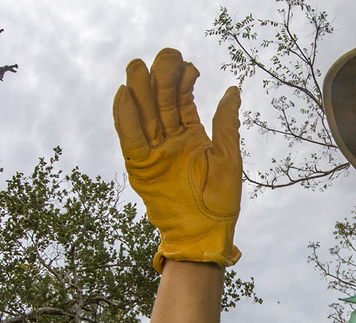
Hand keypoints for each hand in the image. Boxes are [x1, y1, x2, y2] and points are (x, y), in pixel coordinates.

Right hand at [113, 48, 241, 270]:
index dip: (183, 80)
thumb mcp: (228, 159)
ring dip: (141, 91)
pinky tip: (124, 95)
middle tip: (165, 56)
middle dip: (160, 78)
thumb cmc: (220, 201)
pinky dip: (125, 118)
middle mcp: (170, 140)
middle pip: (160, 102)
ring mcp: (155, 152)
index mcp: (191, 136)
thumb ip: (225, 125)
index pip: (182, 100)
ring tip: (139, 67)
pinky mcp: (141, 167)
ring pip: (144, 115)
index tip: (188, 64)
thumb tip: (232, 91)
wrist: (205, 233)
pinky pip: (130, 138)